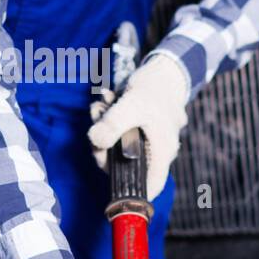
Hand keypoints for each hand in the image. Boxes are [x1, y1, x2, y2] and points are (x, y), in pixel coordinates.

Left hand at [87, 52, 189, 201]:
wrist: (164, 69)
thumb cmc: (155, 88)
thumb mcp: (132, 105)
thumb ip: (113, 124)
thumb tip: (94, 142)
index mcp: (161, 152)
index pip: (150, 187)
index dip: (129, 189)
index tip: (106, 167)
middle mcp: (155, 152)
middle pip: (124, 166)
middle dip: (104, 146)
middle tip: (96, 122)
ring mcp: (146, 142)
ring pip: (118, 148)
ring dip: (103, 128)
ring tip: (100, 106)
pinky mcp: (138, 132)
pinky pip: (118, 134)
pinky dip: (108, 120)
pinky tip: (105, 101)